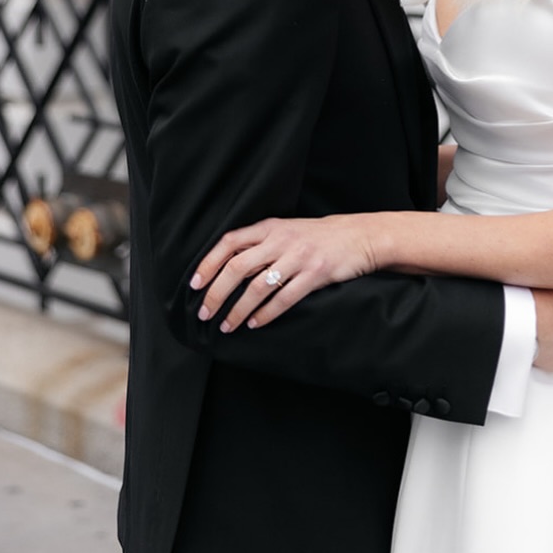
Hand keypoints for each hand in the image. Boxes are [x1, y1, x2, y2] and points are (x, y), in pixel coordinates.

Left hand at [190, 214, 383, 331]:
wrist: (358, 236)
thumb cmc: (317, 237)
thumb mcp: (286, 230)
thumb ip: (260, 243)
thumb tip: (225, 267)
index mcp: (270, 227)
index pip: (229, 242)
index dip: (208, 264)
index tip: (195, 285)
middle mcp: (281, 240)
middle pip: (237, 267)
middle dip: (216, 294)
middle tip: (205, 313)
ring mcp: (298, 257)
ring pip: (257, 287)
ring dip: (238, 310)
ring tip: (227, 325)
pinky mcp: (315, 274)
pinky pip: (284, 298)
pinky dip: (265, 314)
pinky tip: (255, 323)